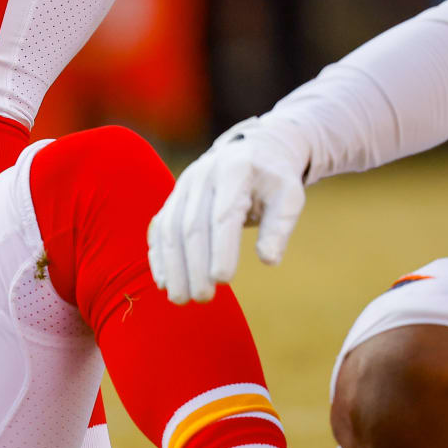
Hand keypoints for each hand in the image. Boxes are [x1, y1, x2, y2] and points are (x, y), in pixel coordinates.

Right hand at [147, 118, 310, 304]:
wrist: (253, 149)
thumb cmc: (273, 179)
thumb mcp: (289, 196)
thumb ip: (280, 227)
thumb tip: (268, 260)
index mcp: (234, 171)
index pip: (223, 215)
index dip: (220, 249)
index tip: (223, 281)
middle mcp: (202, 176)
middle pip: (191, 226)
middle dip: (193, 265)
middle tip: (201, 298)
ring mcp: (182, 186)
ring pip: (170, 229)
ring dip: (172, 266)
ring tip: (179, 298)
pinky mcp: (173, 198)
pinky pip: (159, 228)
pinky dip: (158, 256)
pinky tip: (162, 281)